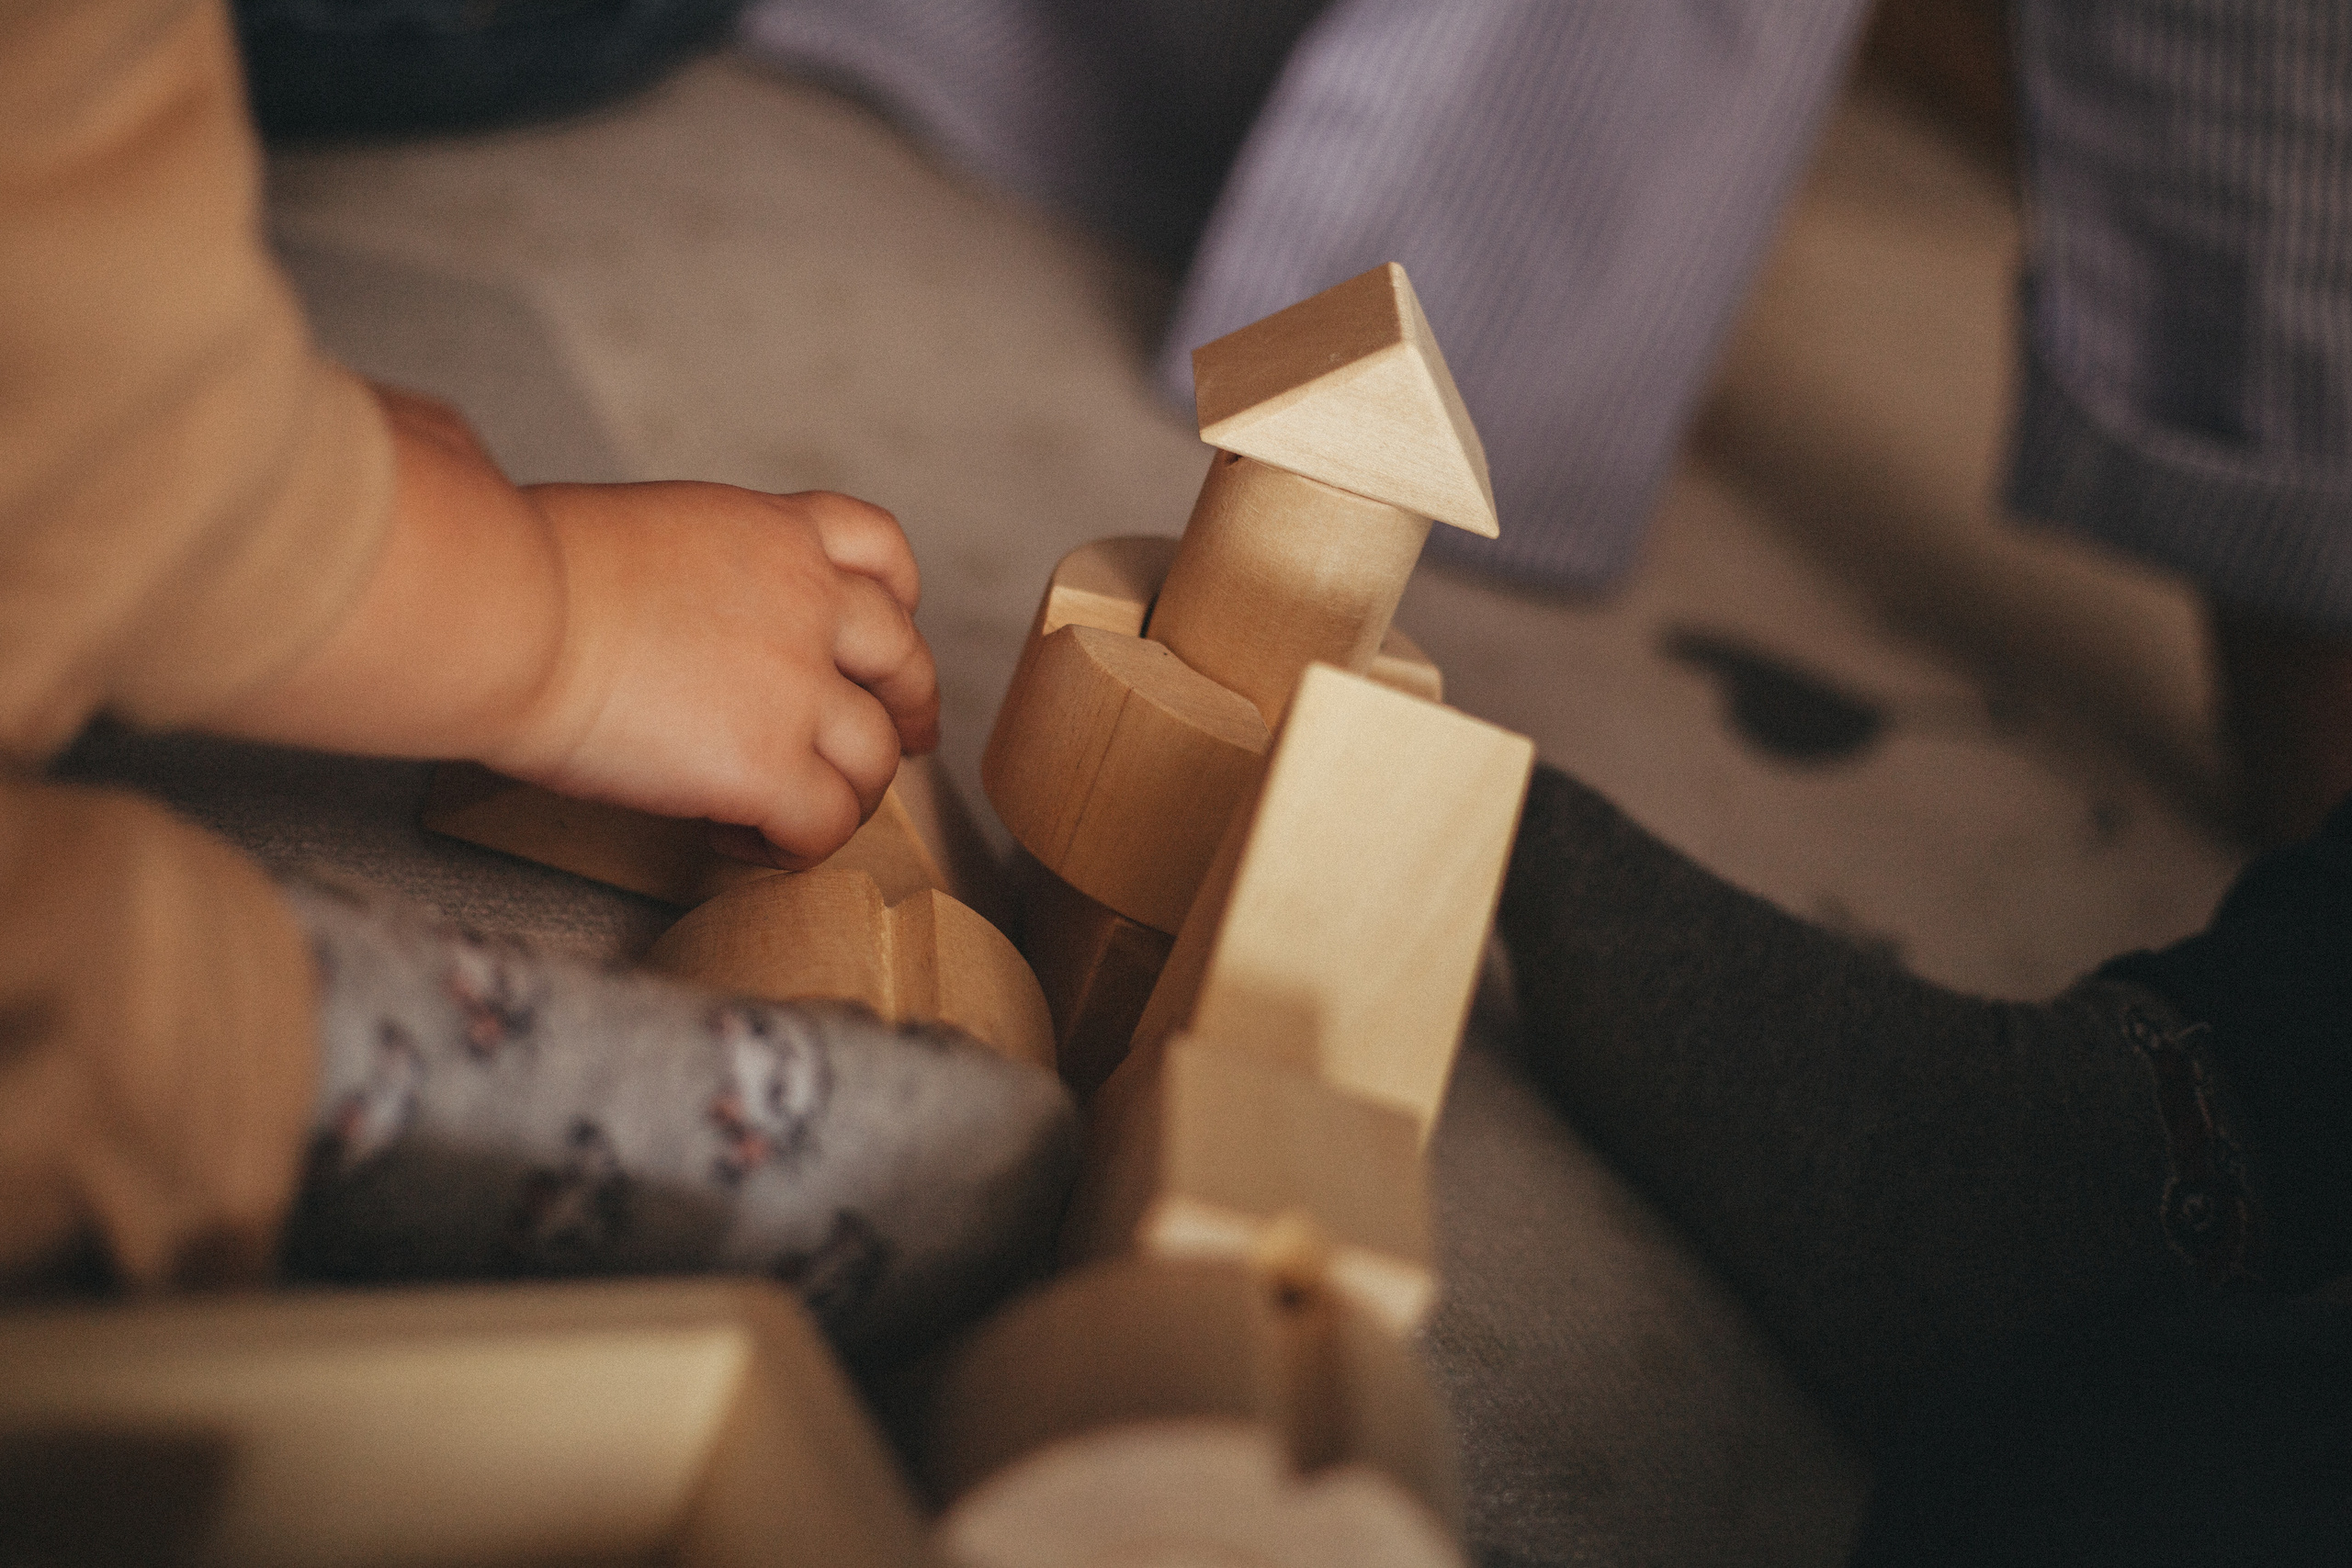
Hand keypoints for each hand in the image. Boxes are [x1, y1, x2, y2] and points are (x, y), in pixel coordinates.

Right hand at [499, 478, 939, 867]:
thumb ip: (696, 566)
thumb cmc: (524, 570)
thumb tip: (669, 607)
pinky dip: (794, 845)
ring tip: (787, 814)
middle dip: (909, 709)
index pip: (880, 551)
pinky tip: (737, 837)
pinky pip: (825, 824)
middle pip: (904, 661)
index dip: (899, 603)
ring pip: (876, 756)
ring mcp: (798, 686)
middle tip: (905, 746)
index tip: (892, 636)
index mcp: (774, 531)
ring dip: (846, 793)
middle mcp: (808, 602)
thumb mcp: (642, 530)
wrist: (504, 611)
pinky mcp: (768, 765)